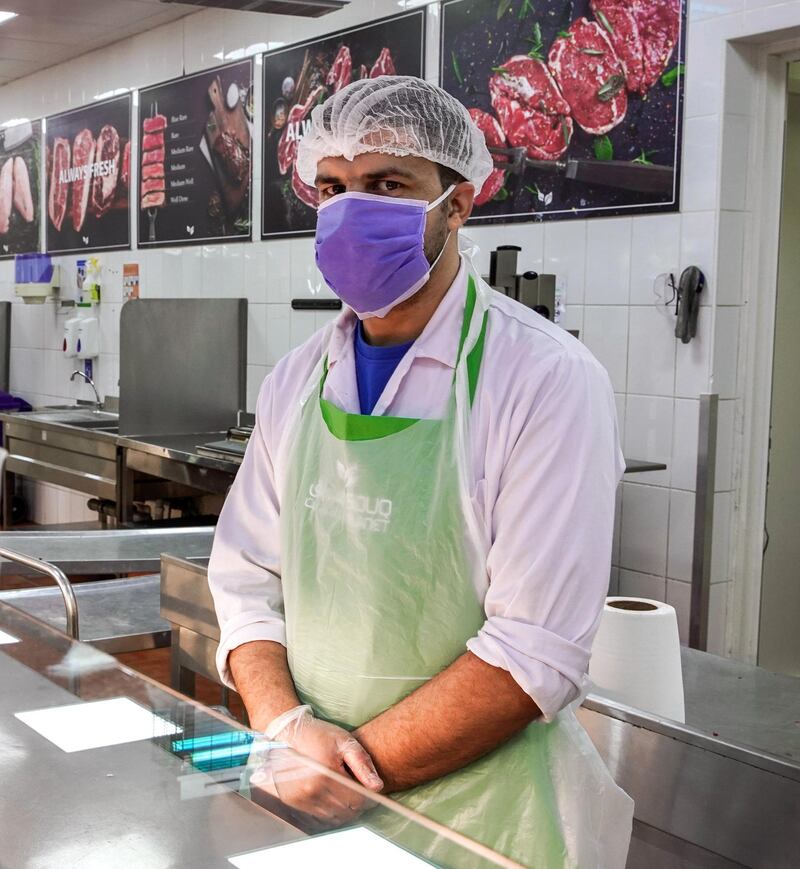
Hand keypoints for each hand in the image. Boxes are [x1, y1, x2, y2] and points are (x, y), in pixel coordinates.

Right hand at [248, 706, 382, 829]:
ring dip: (344, 811)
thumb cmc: (319, 735)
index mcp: (326, 774)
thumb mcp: (344, 741)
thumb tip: (377, 786)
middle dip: (358, 805)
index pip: (356, 801)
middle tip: (361, 793)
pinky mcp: (292, 802)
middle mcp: (311, 790)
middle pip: (345, 811)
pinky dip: (330, 812)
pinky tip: (333, 799)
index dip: (368, 799)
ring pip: (333, 818)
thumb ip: (362, 763)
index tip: (372, 792)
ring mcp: (300, 798)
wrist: (288, 733)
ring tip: (348, 795)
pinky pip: (318, 817)